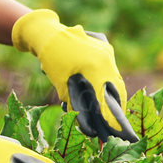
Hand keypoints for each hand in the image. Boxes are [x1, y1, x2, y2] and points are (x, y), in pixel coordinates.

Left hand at [12, 9, 138, 142]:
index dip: (112, 115)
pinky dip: (103, 80)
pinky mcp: (103, 48)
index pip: (109, 97)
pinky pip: (107, 68)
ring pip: (112, 78)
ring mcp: (106, 51)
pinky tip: (95, 89)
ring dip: (108, 93)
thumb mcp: (62, 84)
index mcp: (97, 68)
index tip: (113, 130)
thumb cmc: (52, 59)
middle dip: (115, 106)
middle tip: (113, 122)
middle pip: (116, 88)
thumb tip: (85, 122)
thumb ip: (74, 101)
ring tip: (104, 109)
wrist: (45, 32)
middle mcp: (106, 59)